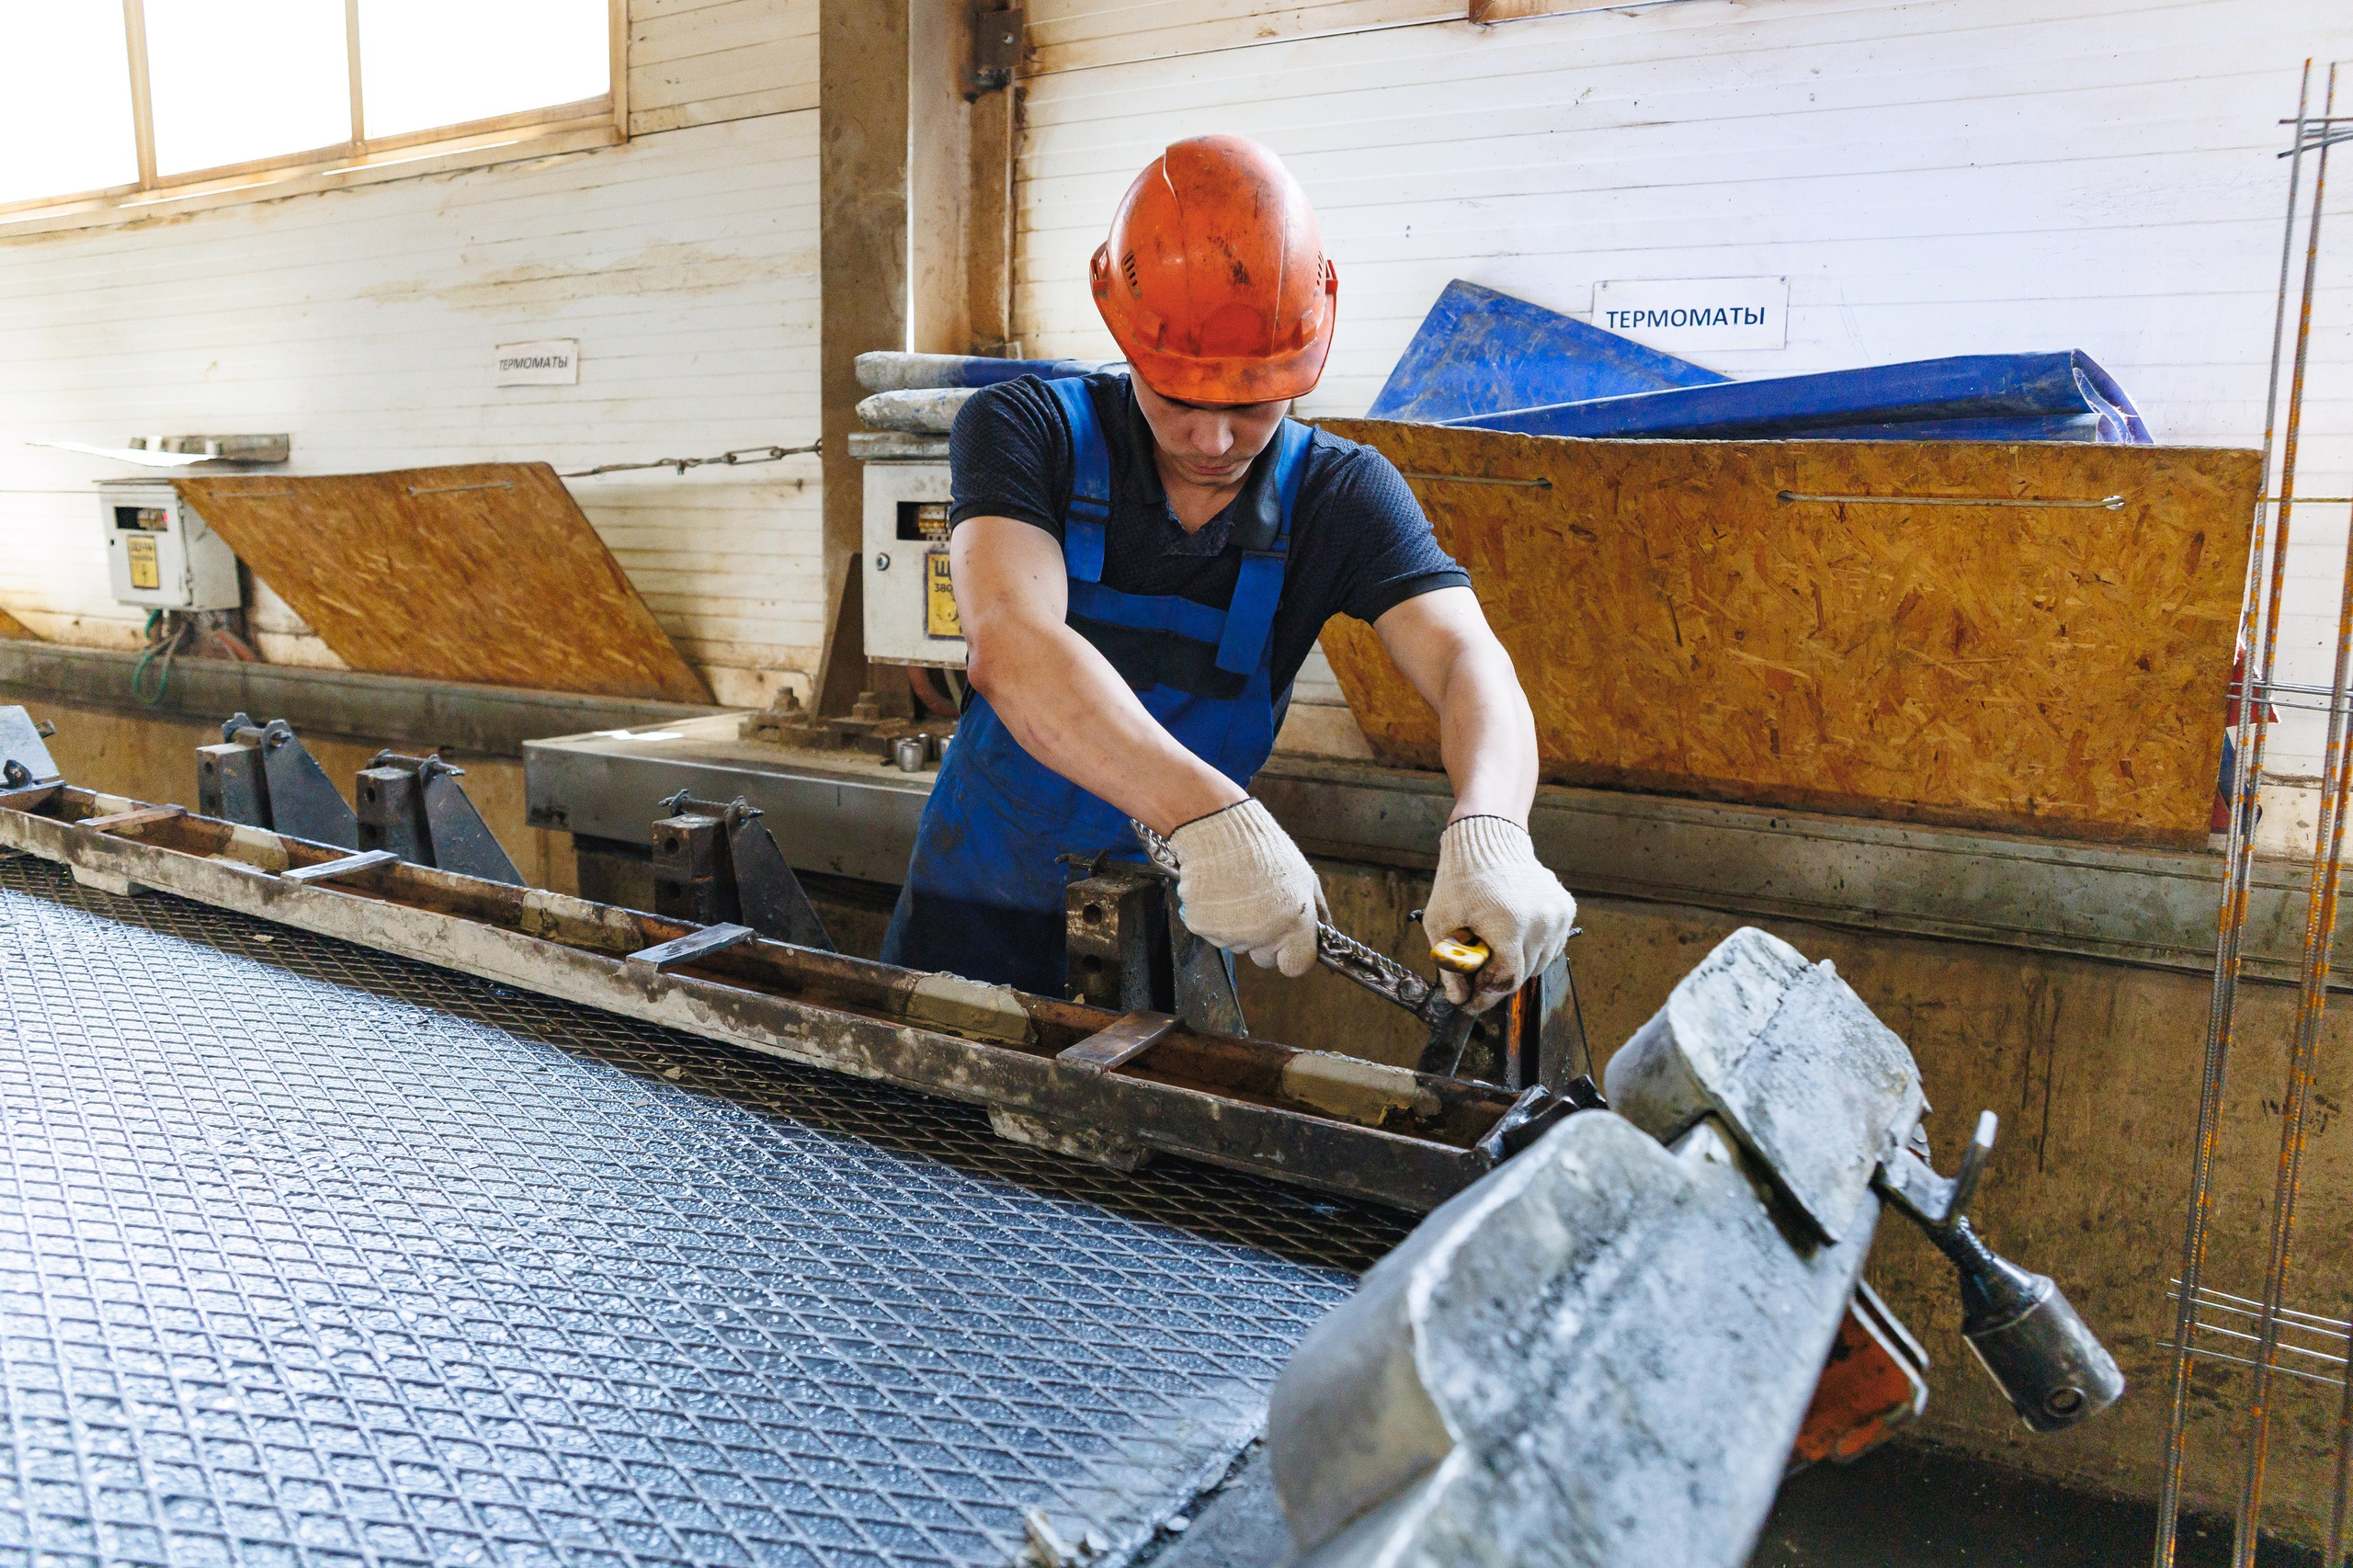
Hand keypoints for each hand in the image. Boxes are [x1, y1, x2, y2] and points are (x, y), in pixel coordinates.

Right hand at [1167, 798, 1325, 976]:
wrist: (1219, 828)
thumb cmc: (1264, 848)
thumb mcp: (1304, 876)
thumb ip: (1317, 911)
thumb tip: (1327, 933)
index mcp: (1293, 923)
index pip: (1297, 966)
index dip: (1292, 956)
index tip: (1288, 945)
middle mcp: (1262, 933)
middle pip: (1264, 957)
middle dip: (1264, 939)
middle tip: (1258, 905)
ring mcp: (1230, 932)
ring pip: (1237, 943)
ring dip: (1237, 924)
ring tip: (1236, 889)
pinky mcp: (1202, 926)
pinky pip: (1212, 932)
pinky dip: (1213, 916)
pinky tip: (1218, 890)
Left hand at [1421, 815, 1575, 1011]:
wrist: (1489, 838)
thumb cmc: (1461, 880)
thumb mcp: (1442, 923)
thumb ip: (1451, 966)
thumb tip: (1459, 1000)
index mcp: (1509, 924)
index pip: (1505, 978)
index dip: (1485, 994)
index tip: (1470, 1001)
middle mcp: (1540, 920)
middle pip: (1522, 974)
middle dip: (1497, 980)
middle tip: (1476, 977)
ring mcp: (1557, 914)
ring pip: (1540, 963)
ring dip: (1516, 964)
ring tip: (1493, 951)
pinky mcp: (1565, 908)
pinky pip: (1551, 945)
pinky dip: (1533, 948)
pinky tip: (1512, 935)